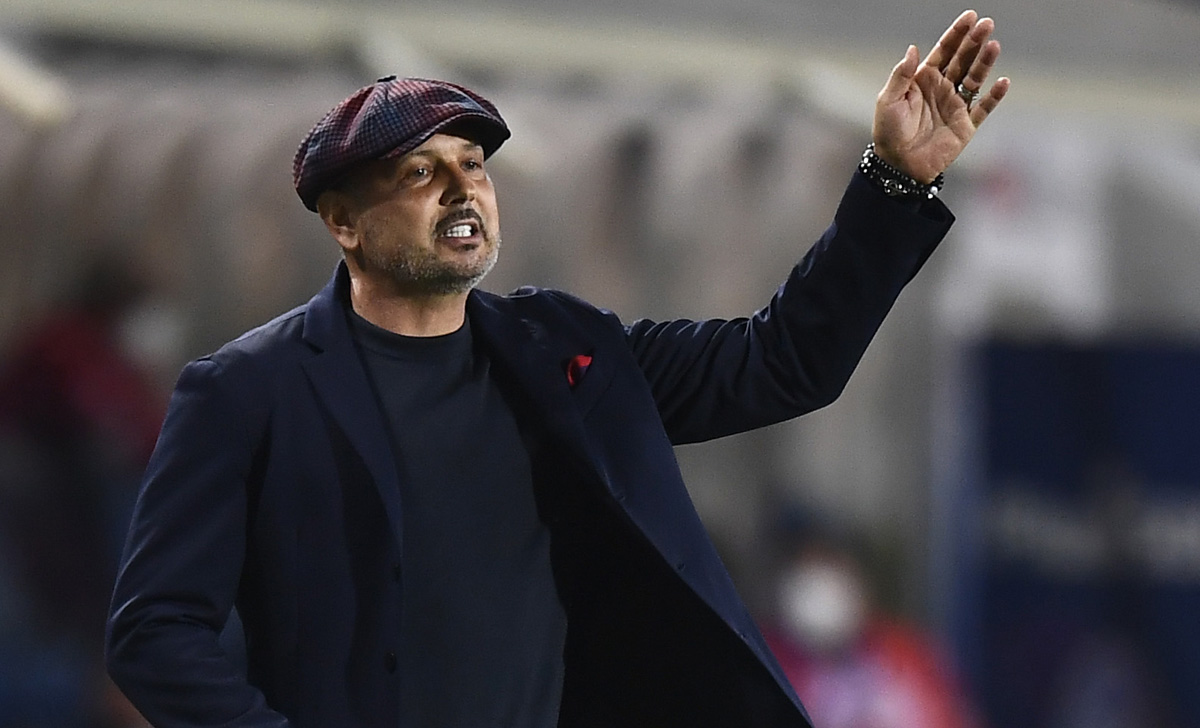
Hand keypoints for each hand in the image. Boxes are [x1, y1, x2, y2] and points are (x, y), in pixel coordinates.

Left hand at [872, 10, 1009, 182]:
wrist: (898, 165)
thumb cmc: (889, 132)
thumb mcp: (889, 100)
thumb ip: (901, 75)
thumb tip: (913, 48)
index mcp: (924, 79)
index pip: (944, 51)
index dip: (956, 34)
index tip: (970, 16)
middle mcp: (942, 88)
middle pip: (962, 60)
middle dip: (974, 42)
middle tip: (987, 24)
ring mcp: (956, 106)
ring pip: (974, 79)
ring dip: (985, 63)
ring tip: (993, 46)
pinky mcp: (965, 126)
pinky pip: (983, 108)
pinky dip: (993, 97)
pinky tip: (1002, 81)